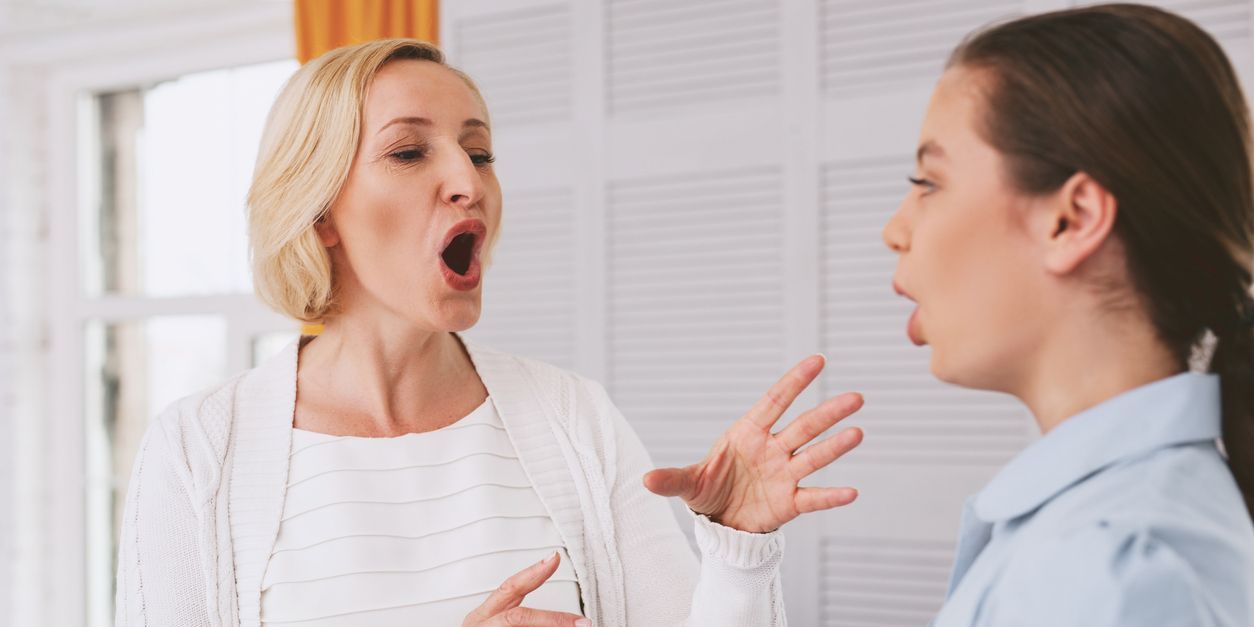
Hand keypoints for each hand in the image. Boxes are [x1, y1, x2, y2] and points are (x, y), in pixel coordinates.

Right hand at [462, 552, 590, 626]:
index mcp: (481, 618)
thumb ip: (519, 618)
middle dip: (554, 619)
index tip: (554, 558)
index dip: (533, 572)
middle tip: (582, 623)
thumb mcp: (494, 625)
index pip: (509, 588)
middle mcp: (480, 626)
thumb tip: (559, 619)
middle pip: (518, 617)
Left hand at [643, 355, 863, 532]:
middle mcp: (772, 449)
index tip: (818, 361)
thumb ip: (672, 479)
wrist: (721, 524)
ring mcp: (784, 474)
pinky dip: (831, 496)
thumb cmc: (709, 491)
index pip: (775, 402)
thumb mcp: (689, 484)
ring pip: (813, 456)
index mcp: (748, 434)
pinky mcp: (790, 502)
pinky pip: (813, 497)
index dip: (795, 381)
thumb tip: (645, 481)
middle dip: (828, 413)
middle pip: (804, 426)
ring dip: (835, 446)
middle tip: (857, 397)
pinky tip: (852, 492)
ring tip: (858, 432)